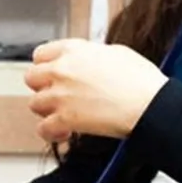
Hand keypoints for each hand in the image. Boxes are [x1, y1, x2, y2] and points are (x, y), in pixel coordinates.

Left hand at [26, 39, 167, 142]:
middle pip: (31, 78)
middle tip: (57, 94)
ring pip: (35, 104)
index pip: (41, 54)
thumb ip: (92, 56)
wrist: (150, 104)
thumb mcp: (116, 53)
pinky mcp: (65, 119)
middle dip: (43, 87)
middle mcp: (62, 69)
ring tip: (64, 114)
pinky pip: (43, 129)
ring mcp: (61, 95)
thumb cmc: (141, 80)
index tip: (52, 74)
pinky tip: (64, 132)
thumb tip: (89, 62)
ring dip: (48, 110)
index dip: (46, 66)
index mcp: (74, 50)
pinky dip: (52, 133)